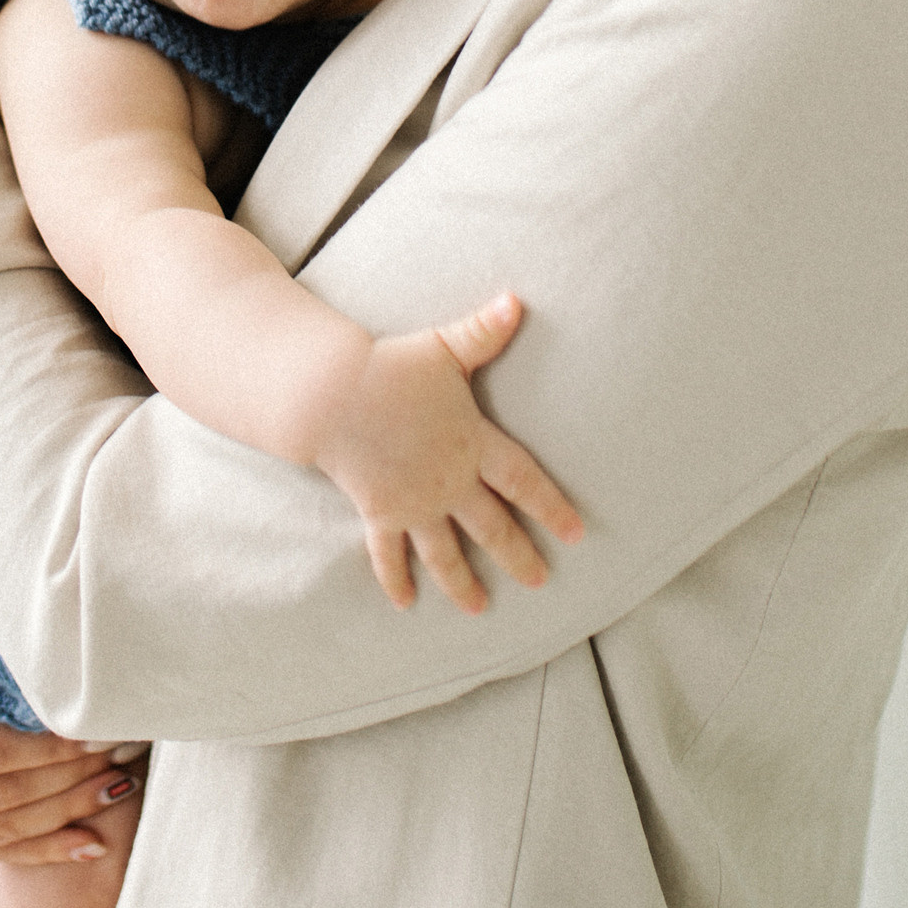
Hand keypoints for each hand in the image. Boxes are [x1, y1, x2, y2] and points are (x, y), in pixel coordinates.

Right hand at [312, 294, 583, 616]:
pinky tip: (406, 604)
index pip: (523, 481)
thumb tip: (517, 299)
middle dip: (516, 555)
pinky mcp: (379, 512)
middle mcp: (448, 482)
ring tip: (479, 608)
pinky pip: (389, 554)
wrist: (332, 395)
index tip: (575, 533)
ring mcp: (413, 502)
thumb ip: (484, 330)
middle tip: (539, 581)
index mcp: (472, 444)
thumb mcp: (444, 347)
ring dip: (462, 582)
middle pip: (491, 527)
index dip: (551, 507)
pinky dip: (396, 578)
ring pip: (444, 552)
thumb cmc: (392, 367)